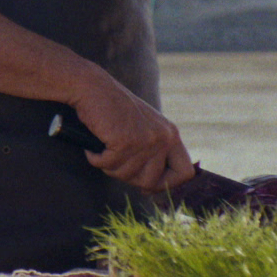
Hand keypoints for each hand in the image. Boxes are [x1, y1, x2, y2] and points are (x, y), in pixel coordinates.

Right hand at [71, 74, 195, 191]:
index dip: (166, 184)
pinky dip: (96, 158)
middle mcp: (163, 138)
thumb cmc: (113, 109)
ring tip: (103, 148)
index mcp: (171, 134)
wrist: (92, 87)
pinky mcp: (126, 142)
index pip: (185, 173)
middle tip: (115, 161)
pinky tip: (93, 146)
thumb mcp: (143, 128)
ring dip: (109, 166)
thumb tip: (149, 189)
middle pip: (152, 182)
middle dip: (129, 178)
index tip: (146, 184)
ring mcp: (146, 140)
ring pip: (127, 176)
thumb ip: (153, 153)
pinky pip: (108, 165)